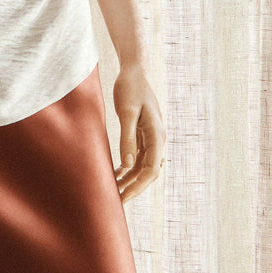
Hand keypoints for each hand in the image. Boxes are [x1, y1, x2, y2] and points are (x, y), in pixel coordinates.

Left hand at [113, 64, 166, 203]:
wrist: (134, 70)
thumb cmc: (130, 88)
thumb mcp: (127, 112)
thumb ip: (128, 138)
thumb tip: (128, 165)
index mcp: (157, 134)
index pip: (151, 169)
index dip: (138, 186)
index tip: (123, 198)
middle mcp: (158, 138)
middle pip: (149, 171)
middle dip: (134, 187)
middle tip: (116, 202)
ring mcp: (152, 136)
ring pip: (144, 166)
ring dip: (130, 179)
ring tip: (113, 191)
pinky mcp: (144, 133)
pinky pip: (139, 156)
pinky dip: (129, 167)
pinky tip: (116, 173)